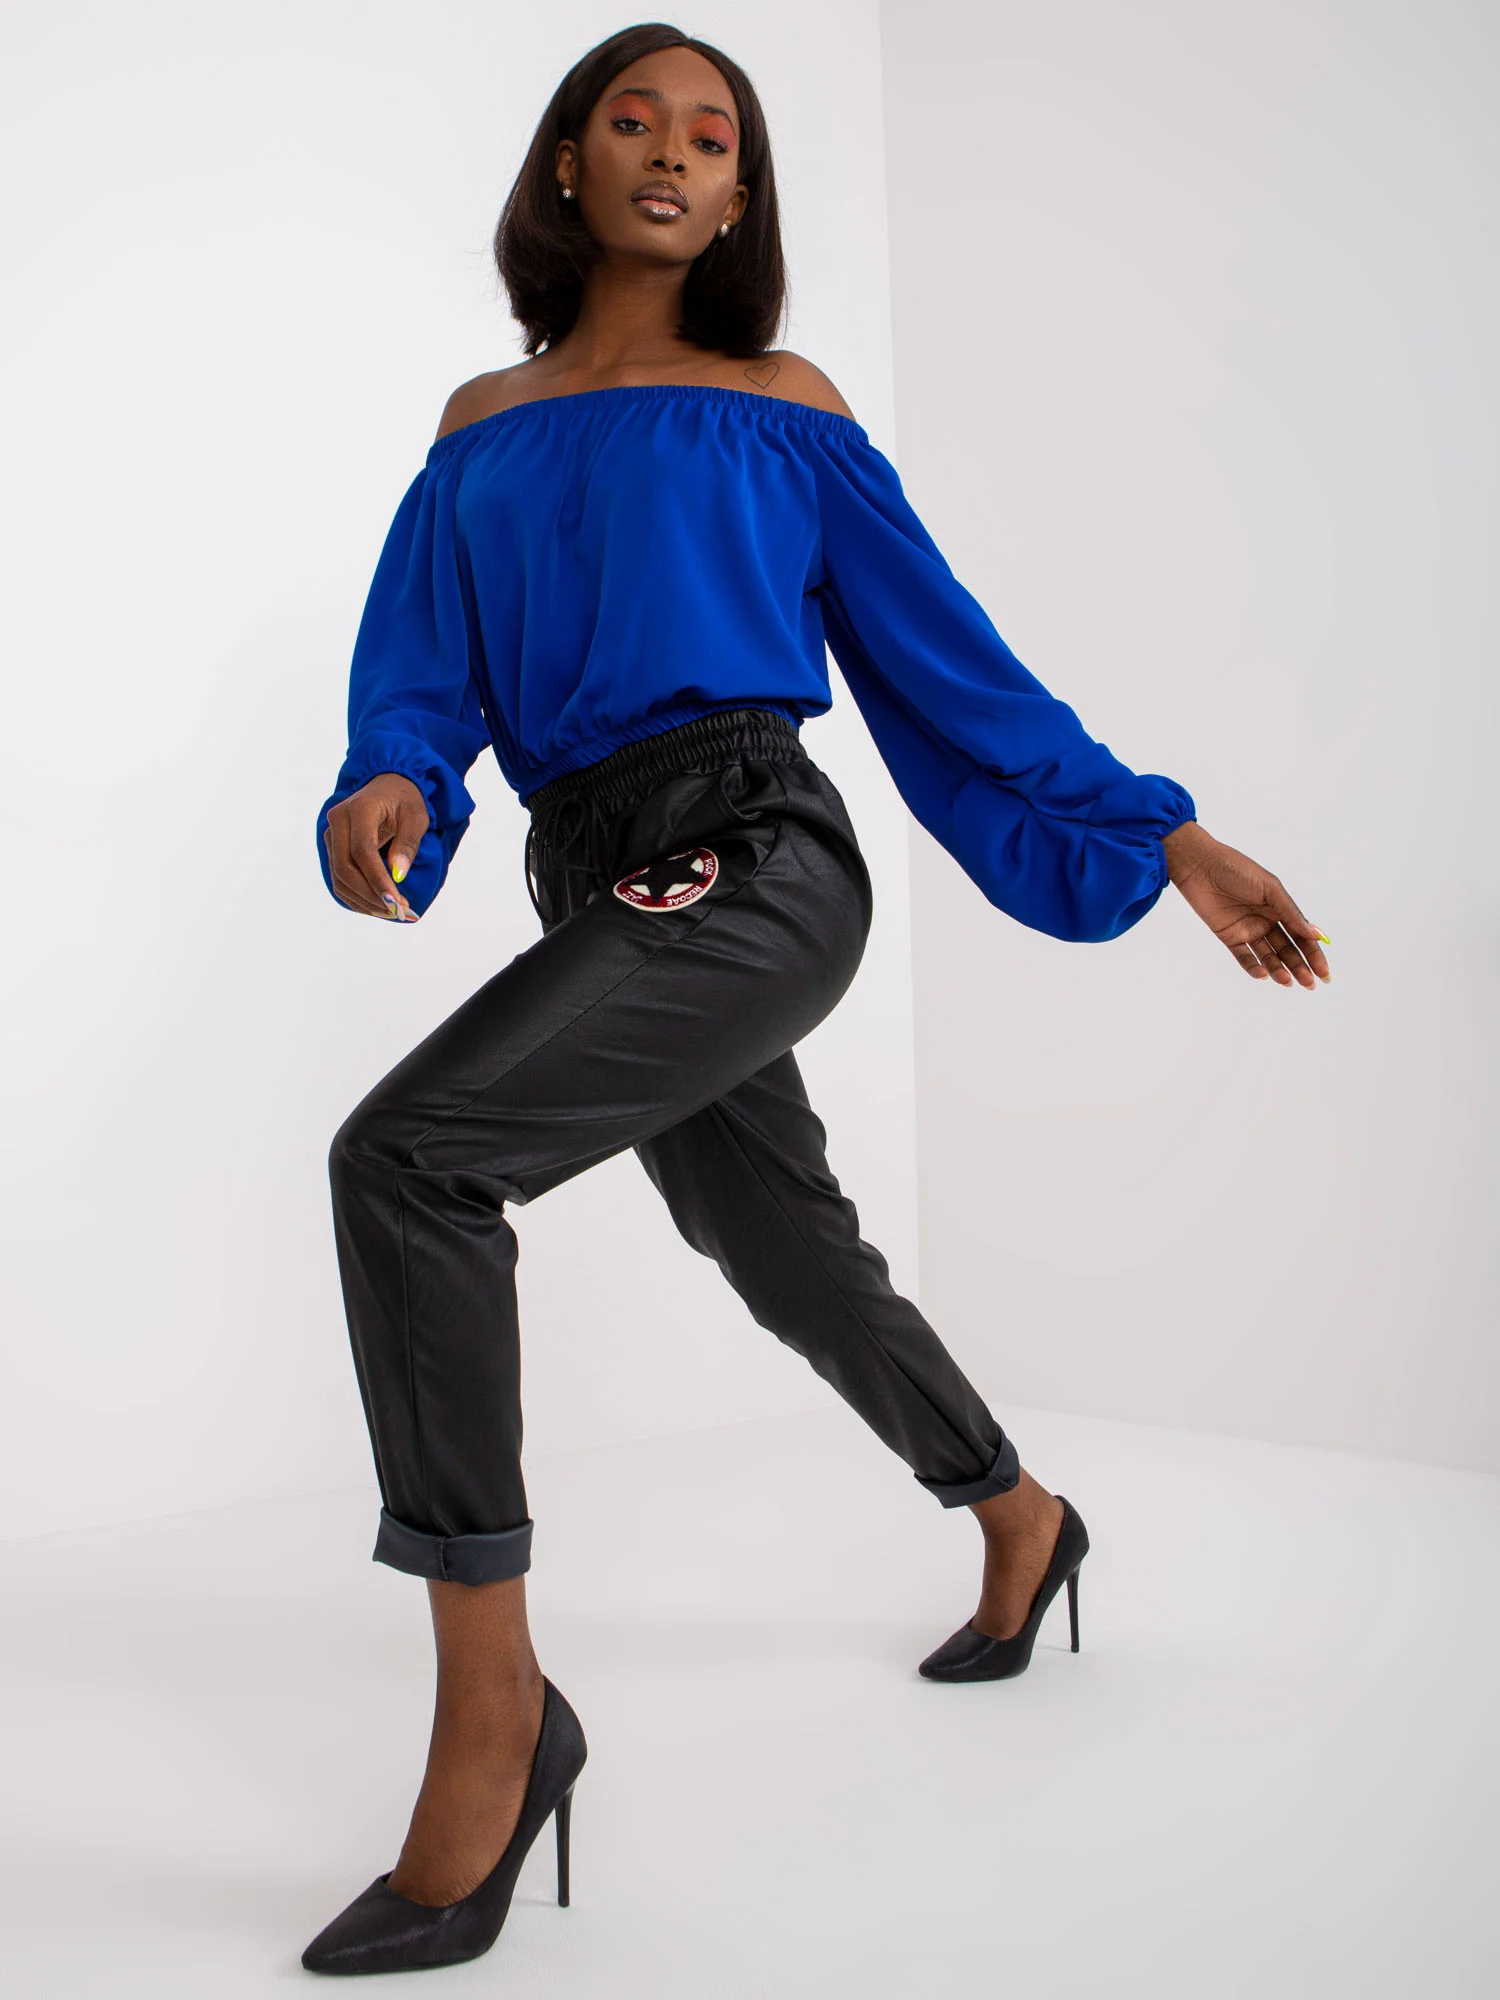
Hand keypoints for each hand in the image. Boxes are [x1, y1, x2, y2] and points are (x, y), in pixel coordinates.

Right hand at [323, 773, 429, 920]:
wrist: (387, 786)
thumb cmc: (405, 800)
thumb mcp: (416, 816)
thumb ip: (408, 843)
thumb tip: (398, 875)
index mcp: (358, 809)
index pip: (362, 851)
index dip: (377, 879)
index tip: (397, 901)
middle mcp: (337, 821)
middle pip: (345, 868)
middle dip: (371, 894)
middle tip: (397, 911)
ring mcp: (331, 835)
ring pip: (339, 878)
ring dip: (363, 900)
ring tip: (390, 912)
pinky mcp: (332, 848)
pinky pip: (338, 879)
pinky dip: (355, 897)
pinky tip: (376, 906)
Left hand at [1162, 821, 1330, 987]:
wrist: (1201, 866)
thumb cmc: (1237, 870)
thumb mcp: (1270, 889)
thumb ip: (1290, 912)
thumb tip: (1316, 934)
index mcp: (1280, 908)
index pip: (1301, 935)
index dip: (1314, 954)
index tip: (1324, 972)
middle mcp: (1266, 921)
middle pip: (1287, 949)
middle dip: (1300, 967)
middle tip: (1310, 984)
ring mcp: (1248, 930)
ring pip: (1268, 956)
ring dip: (1279, 970)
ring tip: (1288, 981)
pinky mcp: (1229, 936)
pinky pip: (1244, 956)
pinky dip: (1253, 967)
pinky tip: (1264, 974)